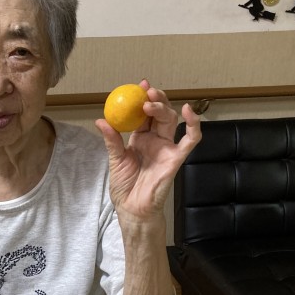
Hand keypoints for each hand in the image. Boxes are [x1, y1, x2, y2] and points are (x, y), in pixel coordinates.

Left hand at [95, 81, 200, 220]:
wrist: (132, 208)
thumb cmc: (124, 187)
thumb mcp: (115, 160)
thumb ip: (112, 140)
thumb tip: (101, 120)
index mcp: (141, 139)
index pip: (145, 114)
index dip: (143, 98)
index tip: (139, 85)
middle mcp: (156, 140)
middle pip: (161, 113)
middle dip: (155, 99)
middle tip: (146, 91)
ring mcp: (167, 148)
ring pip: (172, 121)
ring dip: (163, 108)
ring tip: (149, 102)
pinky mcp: (177, 158)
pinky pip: (190, 140)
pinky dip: (193, 125)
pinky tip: (188, 111)